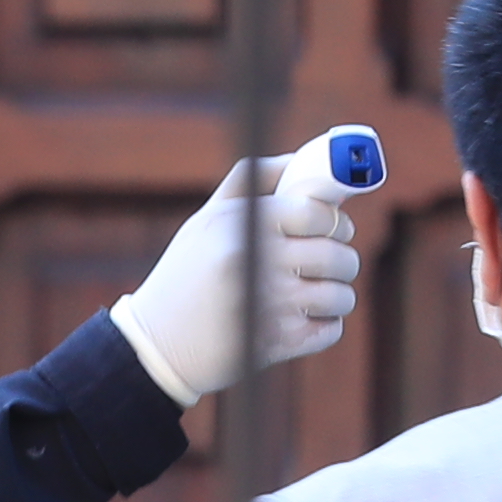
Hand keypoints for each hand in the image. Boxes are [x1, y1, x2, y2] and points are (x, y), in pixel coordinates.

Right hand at [107, 153, 363, 405]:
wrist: (157, 343)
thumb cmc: (185, 274)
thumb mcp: (207, 219)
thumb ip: (251, 182)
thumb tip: (300, 158)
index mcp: (243, 224)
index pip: (318, 214)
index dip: (335, 221)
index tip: (333, 228)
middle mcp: (259, 261)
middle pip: (338, 254)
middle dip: (343, 260)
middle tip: (331, 263)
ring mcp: (271, 305)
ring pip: (341, 293)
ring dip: (338, 294)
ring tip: (319, 294)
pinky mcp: (277, 343)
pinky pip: (331, 329)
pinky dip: (326, 325)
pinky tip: (306, 320)